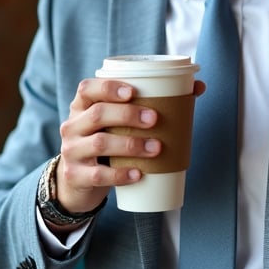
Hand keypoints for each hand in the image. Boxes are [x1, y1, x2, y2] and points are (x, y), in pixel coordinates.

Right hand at [56, 77, 161, 214]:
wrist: (79, 181)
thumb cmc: (108, 141)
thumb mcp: (118, 123)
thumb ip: (151, 103)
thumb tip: (197, 87)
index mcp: (82, 106)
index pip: (87, 88)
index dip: (108, 87)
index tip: (133, 91)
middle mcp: (72, 126)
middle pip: (98, 114)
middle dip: (128, 115)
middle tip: (155, 119)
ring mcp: (71, 151)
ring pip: (99, 143)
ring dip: (131, 144)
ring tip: (156, 148)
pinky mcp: (75, 175)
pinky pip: (98, 174)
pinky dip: (120, 174)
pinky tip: (138, 173)